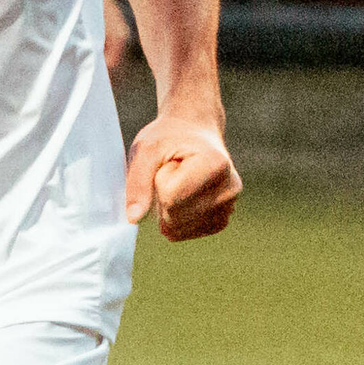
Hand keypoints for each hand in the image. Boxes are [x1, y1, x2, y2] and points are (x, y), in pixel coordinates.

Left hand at [123, 110, 240, 239]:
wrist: (193, 131)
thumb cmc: (168, 137)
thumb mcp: (146, 150)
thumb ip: (137, 183)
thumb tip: (134, 219)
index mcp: (215, 165)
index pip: (172, 199)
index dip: (159, 183)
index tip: (170, 162)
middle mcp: (229, 188)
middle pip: (175, 218)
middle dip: (162, 198)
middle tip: (173, 172)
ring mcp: (229, 207)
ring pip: (179, 230)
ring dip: (168, 209)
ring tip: (180, 182)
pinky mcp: (222, 220)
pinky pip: (185, 234)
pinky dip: (175, 220)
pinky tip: (183, 196)